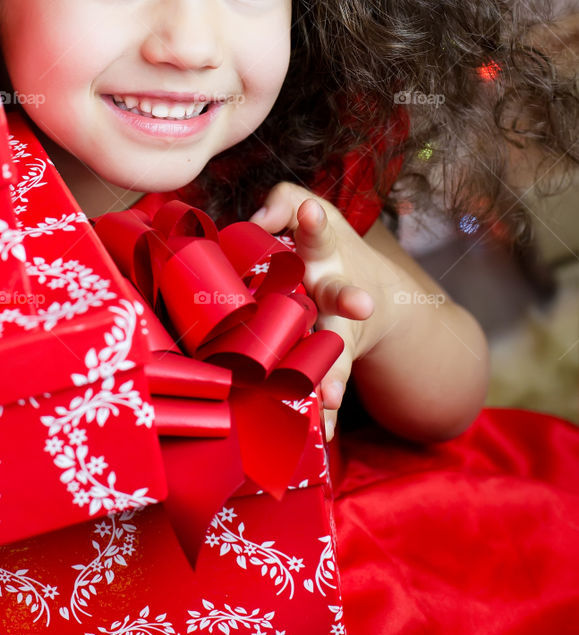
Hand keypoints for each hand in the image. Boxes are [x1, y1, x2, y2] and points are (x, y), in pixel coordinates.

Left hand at [249, 183, 393, 440]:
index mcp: (324, 253)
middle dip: (350, 299)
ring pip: (338, 354)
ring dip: (337, 374)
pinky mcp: (334, 366)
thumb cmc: (324, 248)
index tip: (309, 213)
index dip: (311, 220)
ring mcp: (337, 333)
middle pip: (343, 294)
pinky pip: (330, 392)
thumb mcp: (311, 211)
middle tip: (360, 303)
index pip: (319, 231)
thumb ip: (285, 202)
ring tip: (333, 395)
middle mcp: (334, 292)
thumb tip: (257, 220)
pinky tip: (325, 432)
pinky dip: (329, 414)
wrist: (377, 298)